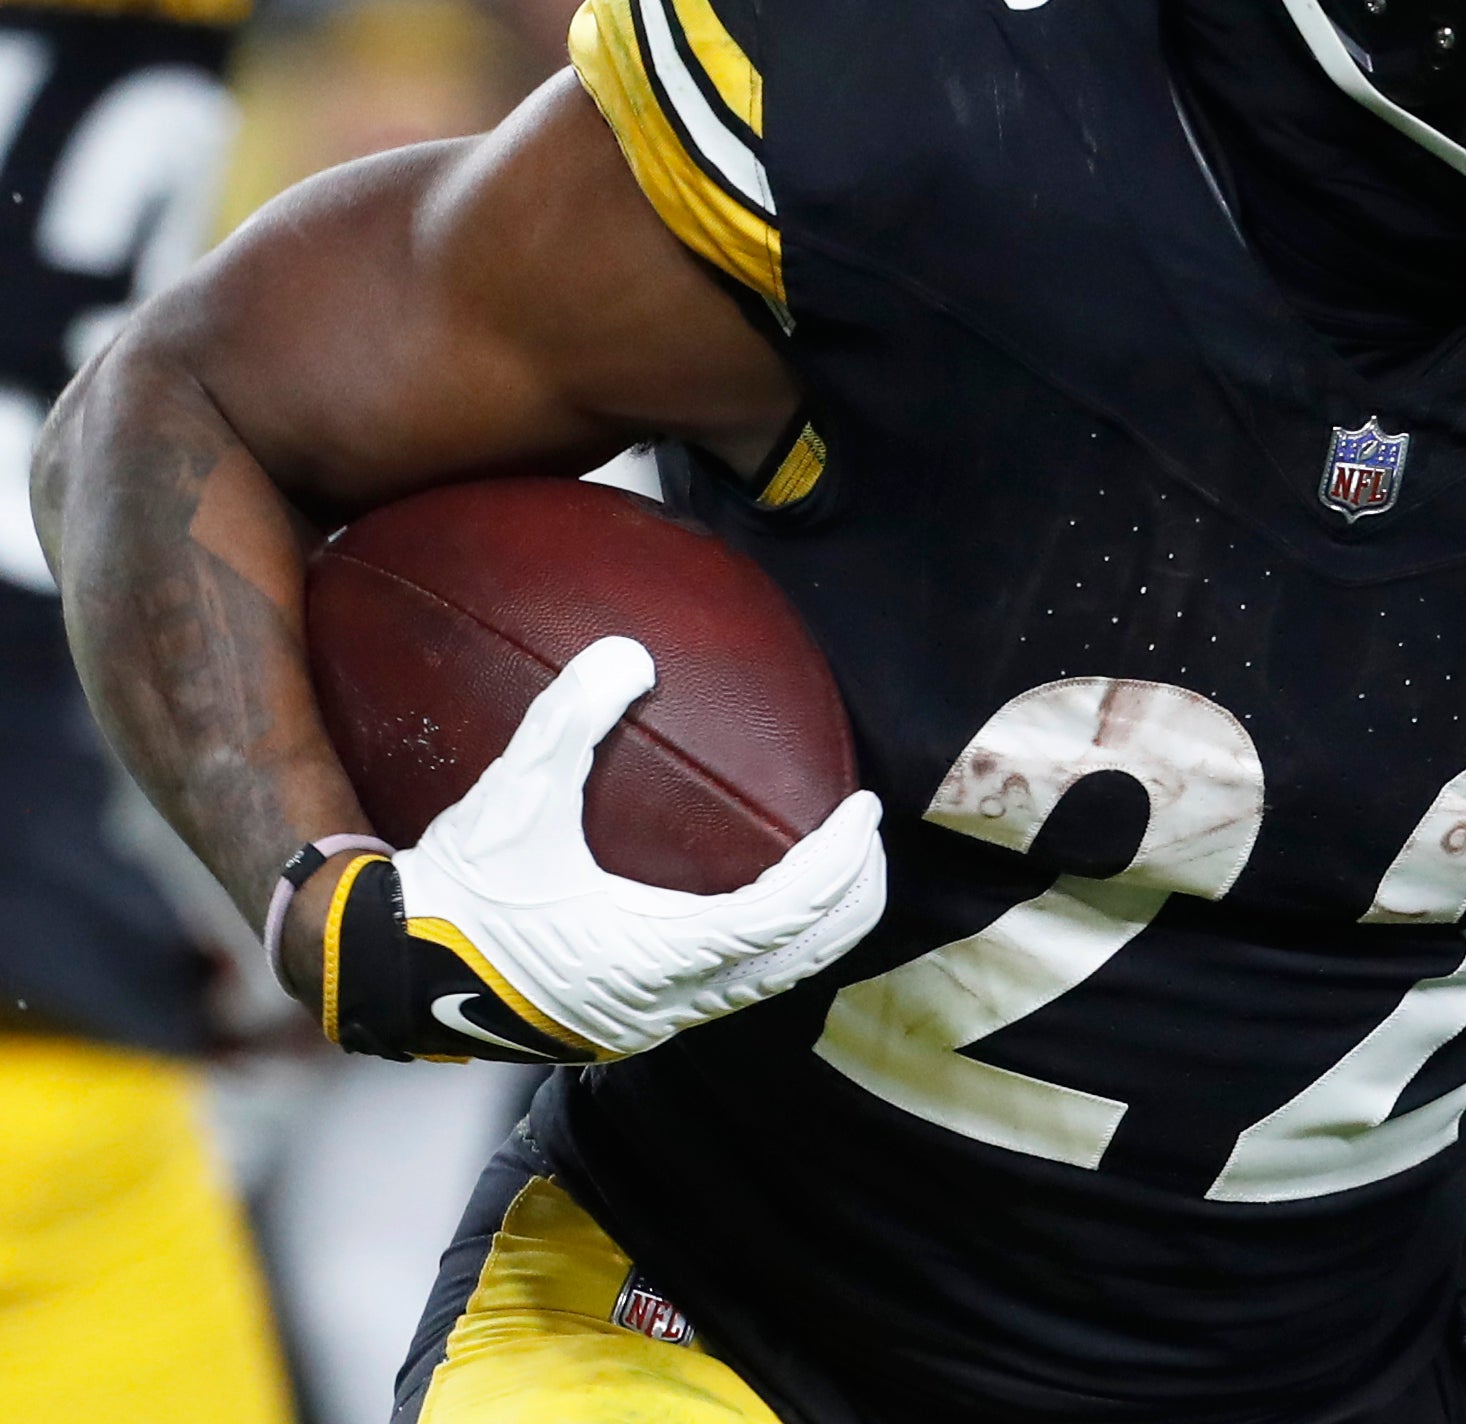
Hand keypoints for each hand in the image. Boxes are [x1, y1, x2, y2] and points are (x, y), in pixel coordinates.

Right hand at [394, 635, 885, 1057]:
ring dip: (813, 931)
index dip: (838, 863)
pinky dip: (766, 951)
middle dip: (849, 901)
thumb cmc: (455, 888)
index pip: (786, 913)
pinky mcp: (625, 1025)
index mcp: (655, 953)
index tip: (866, 810)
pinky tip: (762, 909)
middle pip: (799, 959)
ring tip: (838, 872)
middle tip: (871, 840)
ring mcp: (646, 1022)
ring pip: (765, 984)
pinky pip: (726, 992)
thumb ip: (572, 716)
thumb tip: (629, 651)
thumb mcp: (514, 793)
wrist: (383, 973)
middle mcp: (665, 1001)